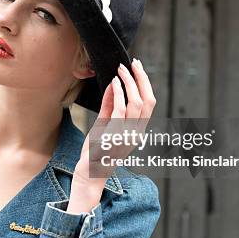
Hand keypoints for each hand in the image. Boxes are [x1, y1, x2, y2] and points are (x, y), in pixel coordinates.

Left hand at [72, 58, 156, 191]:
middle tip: (132, 64)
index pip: (149, 103)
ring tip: (120, 71)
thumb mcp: (103, 125)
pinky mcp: (114, 136)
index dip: (145, 84)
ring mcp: (127, 135)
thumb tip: (112, 87)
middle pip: (148, 101)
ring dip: (129, 84)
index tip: (137, 68)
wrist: (89, 174)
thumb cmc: (96, 151)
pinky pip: (121, 111)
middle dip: (141, 80)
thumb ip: (109, 108)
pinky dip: (119, 94)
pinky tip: (114, 83)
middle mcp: (136, 132)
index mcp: (136, 130)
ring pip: (137, 104)